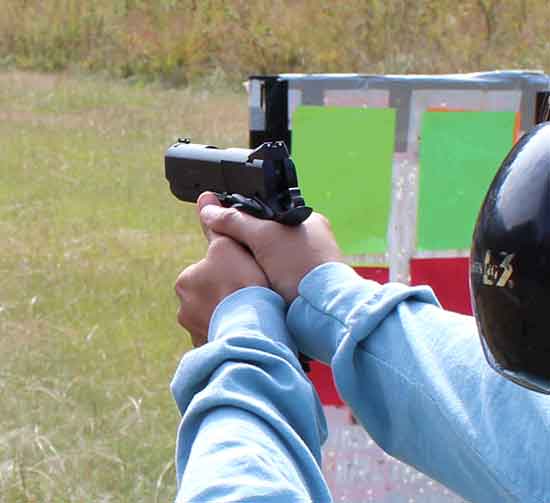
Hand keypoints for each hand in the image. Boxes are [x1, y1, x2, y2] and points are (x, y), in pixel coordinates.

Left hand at [175, 194, 268, 346]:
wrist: (253, 331)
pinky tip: (248, 329)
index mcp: (185, 281)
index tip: (245, 276)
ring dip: (229, 314)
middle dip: (226, 293)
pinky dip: (232, 332)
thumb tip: (205, 199)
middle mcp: (183, 309)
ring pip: (215, 316)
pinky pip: (221, 336)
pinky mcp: (209, 351)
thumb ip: (216, 225)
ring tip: (252, 313)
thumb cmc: (241, 285)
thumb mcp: (229, 246)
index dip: (229, 269)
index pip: (207, 270)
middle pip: (210, 294)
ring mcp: (195, 332)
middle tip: (250, 293)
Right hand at [199, 192, 342, 302]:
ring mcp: (305, 266)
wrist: (323, 311)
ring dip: (251, 266)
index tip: (221, 228)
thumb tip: (208, 210)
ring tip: (236, 272)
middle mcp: (308, 240)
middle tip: (227, 253)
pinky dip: (260, 282)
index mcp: (304, 220)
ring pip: (264, 260)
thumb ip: (234, 221)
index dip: (240, 219)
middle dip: (244, 245)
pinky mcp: (300, 288)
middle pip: (263, 237)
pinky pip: (270, 280)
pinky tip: (250, 287)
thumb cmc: (300, 267)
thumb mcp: (263, 237)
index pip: (264, 212)